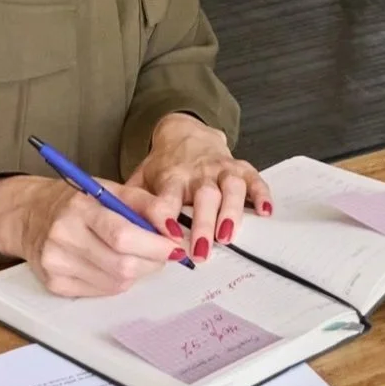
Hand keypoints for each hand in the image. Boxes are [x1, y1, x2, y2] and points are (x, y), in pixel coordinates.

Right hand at [0, 172, 185, 297]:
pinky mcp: (55, 284)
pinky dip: (117, 281)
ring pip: (117, 282)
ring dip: (137, 272)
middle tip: (161, 253)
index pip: (123, 235)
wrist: (30, 215)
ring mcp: (56, 264)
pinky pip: (103, 292)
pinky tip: (109, 264)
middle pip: (123, 265)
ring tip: (132, 254)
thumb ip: (147, 205)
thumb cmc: (77, 202)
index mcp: (79, 208)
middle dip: (153, 262)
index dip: (156, 245)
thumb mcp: (111, 190)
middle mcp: (63, 236)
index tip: (176, 246)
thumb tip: (175, 229)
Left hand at [126, 113, 272, 262]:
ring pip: (231, 189)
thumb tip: (118, 230)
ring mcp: (222, 169)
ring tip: (227, 236)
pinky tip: (265, 212)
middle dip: (203, 224)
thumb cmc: (165, 166)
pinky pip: (255, 180)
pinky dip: (262, 195)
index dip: (167, 216)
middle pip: (204, 196)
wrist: (186, 133)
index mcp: (172, 176)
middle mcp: (199, 172)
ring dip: (231, 212)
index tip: (167, 236)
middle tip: (201, 251)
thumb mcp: (143, 178)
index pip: (167, 197)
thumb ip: (133, 202)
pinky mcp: (241, 168)